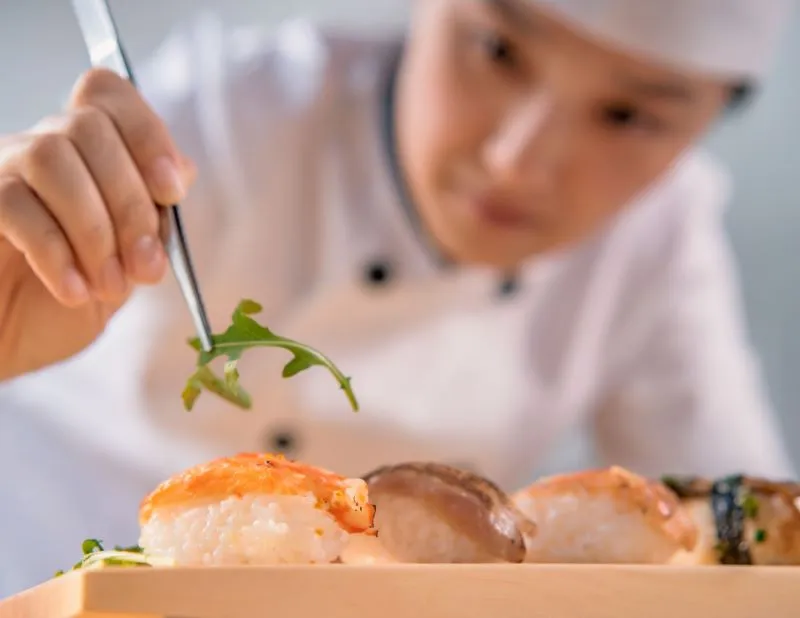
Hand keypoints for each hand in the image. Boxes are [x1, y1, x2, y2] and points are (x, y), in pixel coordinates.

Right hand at [0, 68, 195, 380]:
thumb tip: (183, 171)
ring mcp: (1, 168)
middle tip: (146, 268)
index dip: (146, 132)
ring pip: (51, 155)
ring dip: (95, 228)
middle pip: (90, 128)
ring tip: (109, 284)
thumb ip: (155, 217)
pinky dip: (56, 252)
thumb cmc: (66, 302)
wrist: (6, 344)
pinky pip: (14, 202)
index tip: (173, 190)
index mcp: (85, 154)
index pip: (108, 94)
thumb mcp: (127, 263)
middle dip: (131, 203)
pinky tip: (75, 291)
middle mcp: (40, 147)